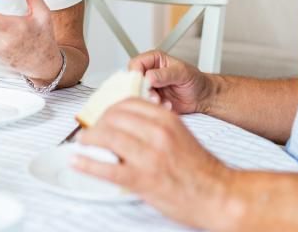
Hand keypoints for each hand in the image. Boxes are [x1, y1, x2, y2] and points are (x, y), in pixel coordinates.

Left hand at [74, 98, 234, 229]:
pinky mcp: (143, 179)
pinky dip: (88, 164)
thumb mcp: (180, 134)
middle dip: (97, 124)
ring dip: (89, 140)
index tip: (103, 116)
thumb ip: (157, 125)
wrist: (219, 194)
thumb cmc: (202, 169)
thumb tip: (130, 124)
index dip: (110, 109)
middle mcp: (157, 133)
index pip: (128, 103)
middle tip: (90, 132)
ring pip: (107, 138)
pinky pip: (107, 168)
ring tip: (83, 144)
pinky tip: (79, 162)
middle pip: (114, 118)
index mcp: (167, 120)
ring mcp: (149, 156)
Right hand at [128, 50, 213, 114]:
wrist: (202, 97)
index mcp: (154, 59)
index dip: (137, 73)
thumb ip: (165, 74)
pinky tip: (167, 105)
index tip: (145, 83)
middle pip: (133, 80)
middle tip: (154, 96)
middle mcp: (149, 72)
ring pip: (138, 94)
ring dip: (150, 100)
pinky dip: (156, 107)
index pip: (135, 63)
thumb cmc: (194, 80)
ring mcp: (150, 87)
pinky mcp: (152, 99)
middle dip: (143, 90)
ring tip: (164, 101)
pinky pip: (146, 104)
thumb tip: (149, 76)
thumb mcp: (182, 73)